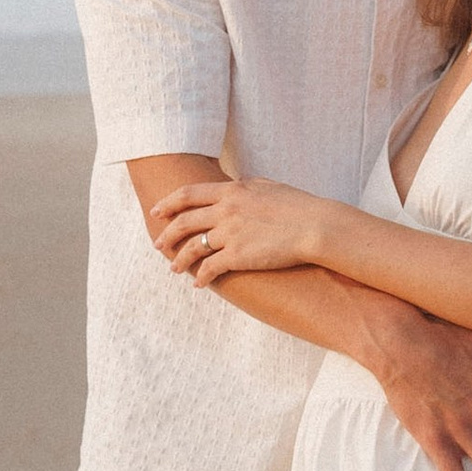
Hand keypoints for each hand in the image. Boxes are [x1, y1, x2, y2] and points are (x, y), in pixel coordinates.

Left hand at [148, 175, 325, 280]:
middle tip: (158, 244)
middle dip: (166, 235)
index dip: (168, 203)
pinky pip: (209, 269)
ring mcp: (229, 234)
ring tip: (174, 269)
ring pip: (192, 248)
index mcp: (231, 190)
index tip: (156, 211)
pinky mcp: (237, 256)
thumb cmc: (297, 206)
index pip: (188, 194)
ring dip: (179, 260)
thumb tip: (233, 187)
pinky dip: (200, 277)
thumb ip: (243, 188)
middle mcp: (225, 210)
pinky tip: (198, 284)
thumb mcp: (266, 186)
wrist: (315, 226)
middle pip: (183, 222)